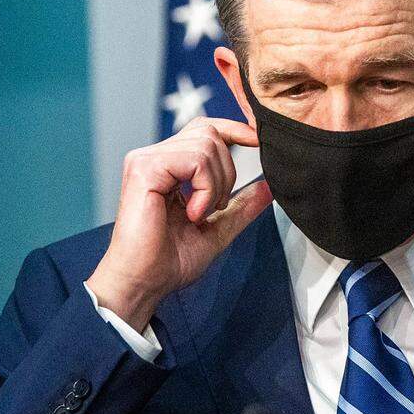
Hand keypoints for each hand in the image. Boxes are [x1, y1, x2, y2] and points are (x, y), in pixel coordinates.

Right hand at [87, 117, 272, 329]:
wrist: (145, 283)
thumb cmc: (170, 262)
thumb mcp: (218, 230)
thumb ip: (241, 207)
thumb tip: (268, 187)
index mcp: (168, 167)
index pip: (204, 130)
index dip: (234, 130)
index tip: (256, 141)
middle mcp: (155, 158)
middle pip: (210, 133)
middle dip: (228, 171)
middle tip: (216, 207)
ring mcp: (146, 160)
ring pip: (207, 144)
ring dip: (216, 184)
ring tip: (201, 214)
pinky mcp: (144, 168)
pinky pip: (195, 160)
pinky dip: (205, 188)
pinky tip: (193, 213)